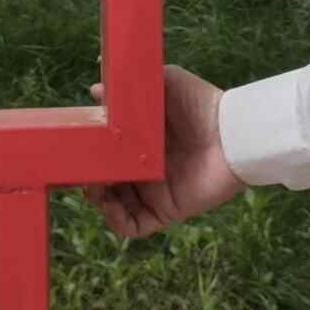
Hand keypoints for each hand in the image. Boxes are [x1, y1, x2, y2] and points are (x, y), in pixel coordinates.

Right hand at [94, 65, 242, 239]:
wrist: (231, 132)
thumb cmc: (199, 103)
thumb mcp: (162, 83)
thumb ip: (129, 85)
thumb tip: (95, 87)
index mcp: (141, 142)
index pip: (107, 155)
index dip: (90, 155)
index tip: (78, 149)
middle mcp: (145, 169)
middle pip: (106, 183)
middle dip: (89, 180)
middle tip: (81, 172)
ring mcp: (154, 191)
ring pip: (115, 206)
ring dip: (98, 200)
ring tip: (94, 188)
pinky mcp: (166, 210)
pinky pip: (134, 227)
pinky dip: (117, 222)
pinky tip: (109, 206)